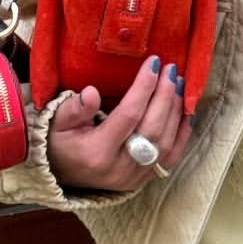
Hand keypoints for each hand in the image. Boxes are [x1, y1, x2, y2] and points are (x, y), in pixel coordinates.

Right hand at [47, 55, 192, 193]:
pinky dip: (181, 134)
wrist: (59, 173)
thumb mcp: (56, 121)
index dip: (144, 88)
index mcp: (95, 153)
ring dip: (176, 111)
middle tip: (171, 69)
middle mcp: (118, 169)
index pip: (128, 115)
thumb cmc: (58, 141)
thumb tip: (91, 93)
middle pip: (151, 128)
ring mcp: (132, 178)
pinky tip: (186, 111)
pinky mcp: (142, 181)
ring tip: (180, 83)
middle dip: (165, 95)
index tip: (153, 62)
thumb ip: (73, 108)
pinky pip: (169, 158)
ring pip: (164, 143)